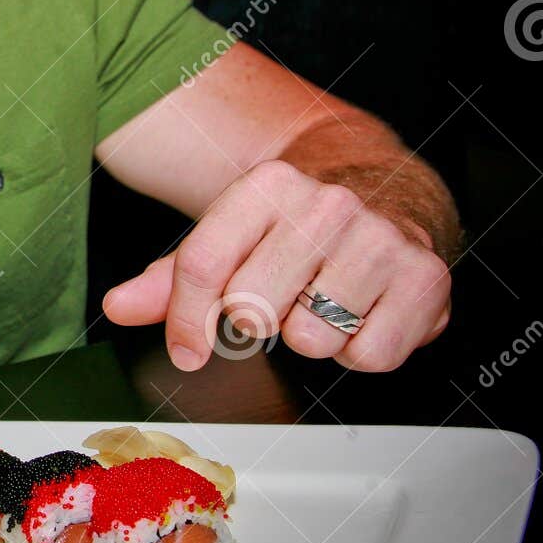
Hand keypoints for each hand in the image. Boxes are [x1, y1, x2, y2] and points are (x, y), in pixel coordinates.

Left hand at [102, 160, 450, 371]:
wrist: (389, 190)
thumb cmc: (295, 224)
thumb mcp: (229, 236)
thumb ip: (171, 278)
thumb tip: (118, 307)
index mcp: (267, 186)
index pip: (203, 266)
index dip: (187, 321)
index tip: (188, 349)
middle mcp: (326, 205)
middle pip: (253, 310)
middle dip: (258, 320)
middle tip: (281, 296)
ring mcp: (379, 239)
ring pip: (311, 340)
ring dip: (312, 336)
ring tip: (325, 299)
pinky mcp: (425, 278)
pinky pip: (368, 356)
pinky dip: (361, 349)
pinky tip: (363, 312)